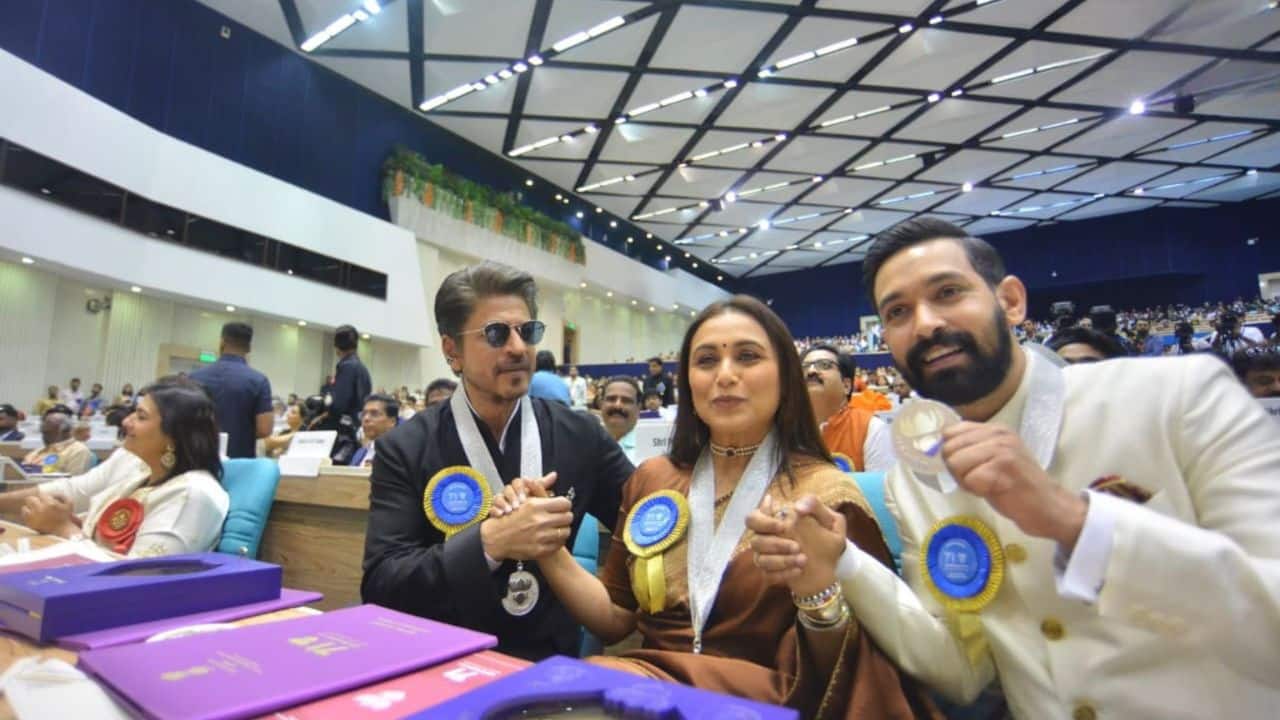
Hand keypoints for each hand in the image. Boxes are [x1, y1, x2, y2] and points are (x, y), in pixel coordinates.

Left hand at [20, 494, 77, 537]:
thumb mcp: (70, 503)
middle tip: (38, 504)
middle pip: (30, 499)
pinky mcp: (31, 523)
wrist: (62, 530)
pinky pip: (24, 515)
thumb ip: (62, 495)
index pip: (41, 495)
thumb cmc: (66, 516)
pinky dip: (27, 514)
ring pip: (25, 507)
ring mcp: (34, 517)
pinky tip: (33, 515)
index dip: (43, 498)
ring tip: (35, 510)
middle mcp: (41, 509)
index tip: (46, 501)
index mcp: (50, 504)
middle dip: (34, 501)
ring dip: (29, 508)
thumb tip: (52, 493)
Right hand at [481, 473, 571, 561]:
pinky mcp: (540, 549)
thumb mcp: (525, 499)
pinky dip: (558, 541)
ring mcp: (540, 537)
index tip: (562, 507)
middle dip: (566, 516)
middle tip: (561, 517)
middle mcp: (539, 521)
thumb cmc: (510, 517)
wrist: (496, 538)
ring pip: (566, 531)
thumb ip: (540, 488)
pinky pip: (559, 544)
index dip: (565, 505)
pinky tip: (552, 537)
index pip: (564, 503)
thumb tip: (553, 475)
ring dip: (563, 529)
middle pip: (568, 517)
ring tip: (557, 528)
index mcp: (536, 506)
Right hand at [747, 495, 845, 595]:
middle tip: (797, 546)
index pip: (753, 518)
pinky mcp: (770, 574)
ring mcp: (766, 557)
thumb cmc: (829, 538)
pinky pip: (767, 575)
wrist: (834, 565)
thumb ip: (814, 505)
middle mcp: (766, 539)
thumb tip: (796, 507)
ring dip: (782, 560)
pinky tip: (799, 570)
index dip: (763, 521)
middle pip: (753, 540)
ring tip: (804, 560)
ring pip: (760, 560)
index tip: (783, 527)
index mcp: (775, 521)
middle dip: (774, 543)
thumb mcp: (830, 520)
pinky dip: (784, 574)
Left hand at [941, 422, 1086, 549]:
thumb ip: (972, 448)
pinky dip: (976, 491)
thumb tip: (938, 447)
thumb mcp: (995, 458)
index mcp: (995, 429)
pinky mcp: (1002, 468)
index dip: (953, 454)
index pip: (950, 432)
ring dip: (966, 481)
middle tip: (981, 480)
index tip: (971, 467)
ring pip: (955, 463)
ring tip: (988, 485)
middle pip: (949, 449)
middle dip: (958, 470)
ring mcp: (1001, 449)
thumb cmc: (1017, 486)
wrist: (1048, 507)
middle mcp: (998, 434)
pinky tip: (994, 492)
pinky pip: (968, 480)